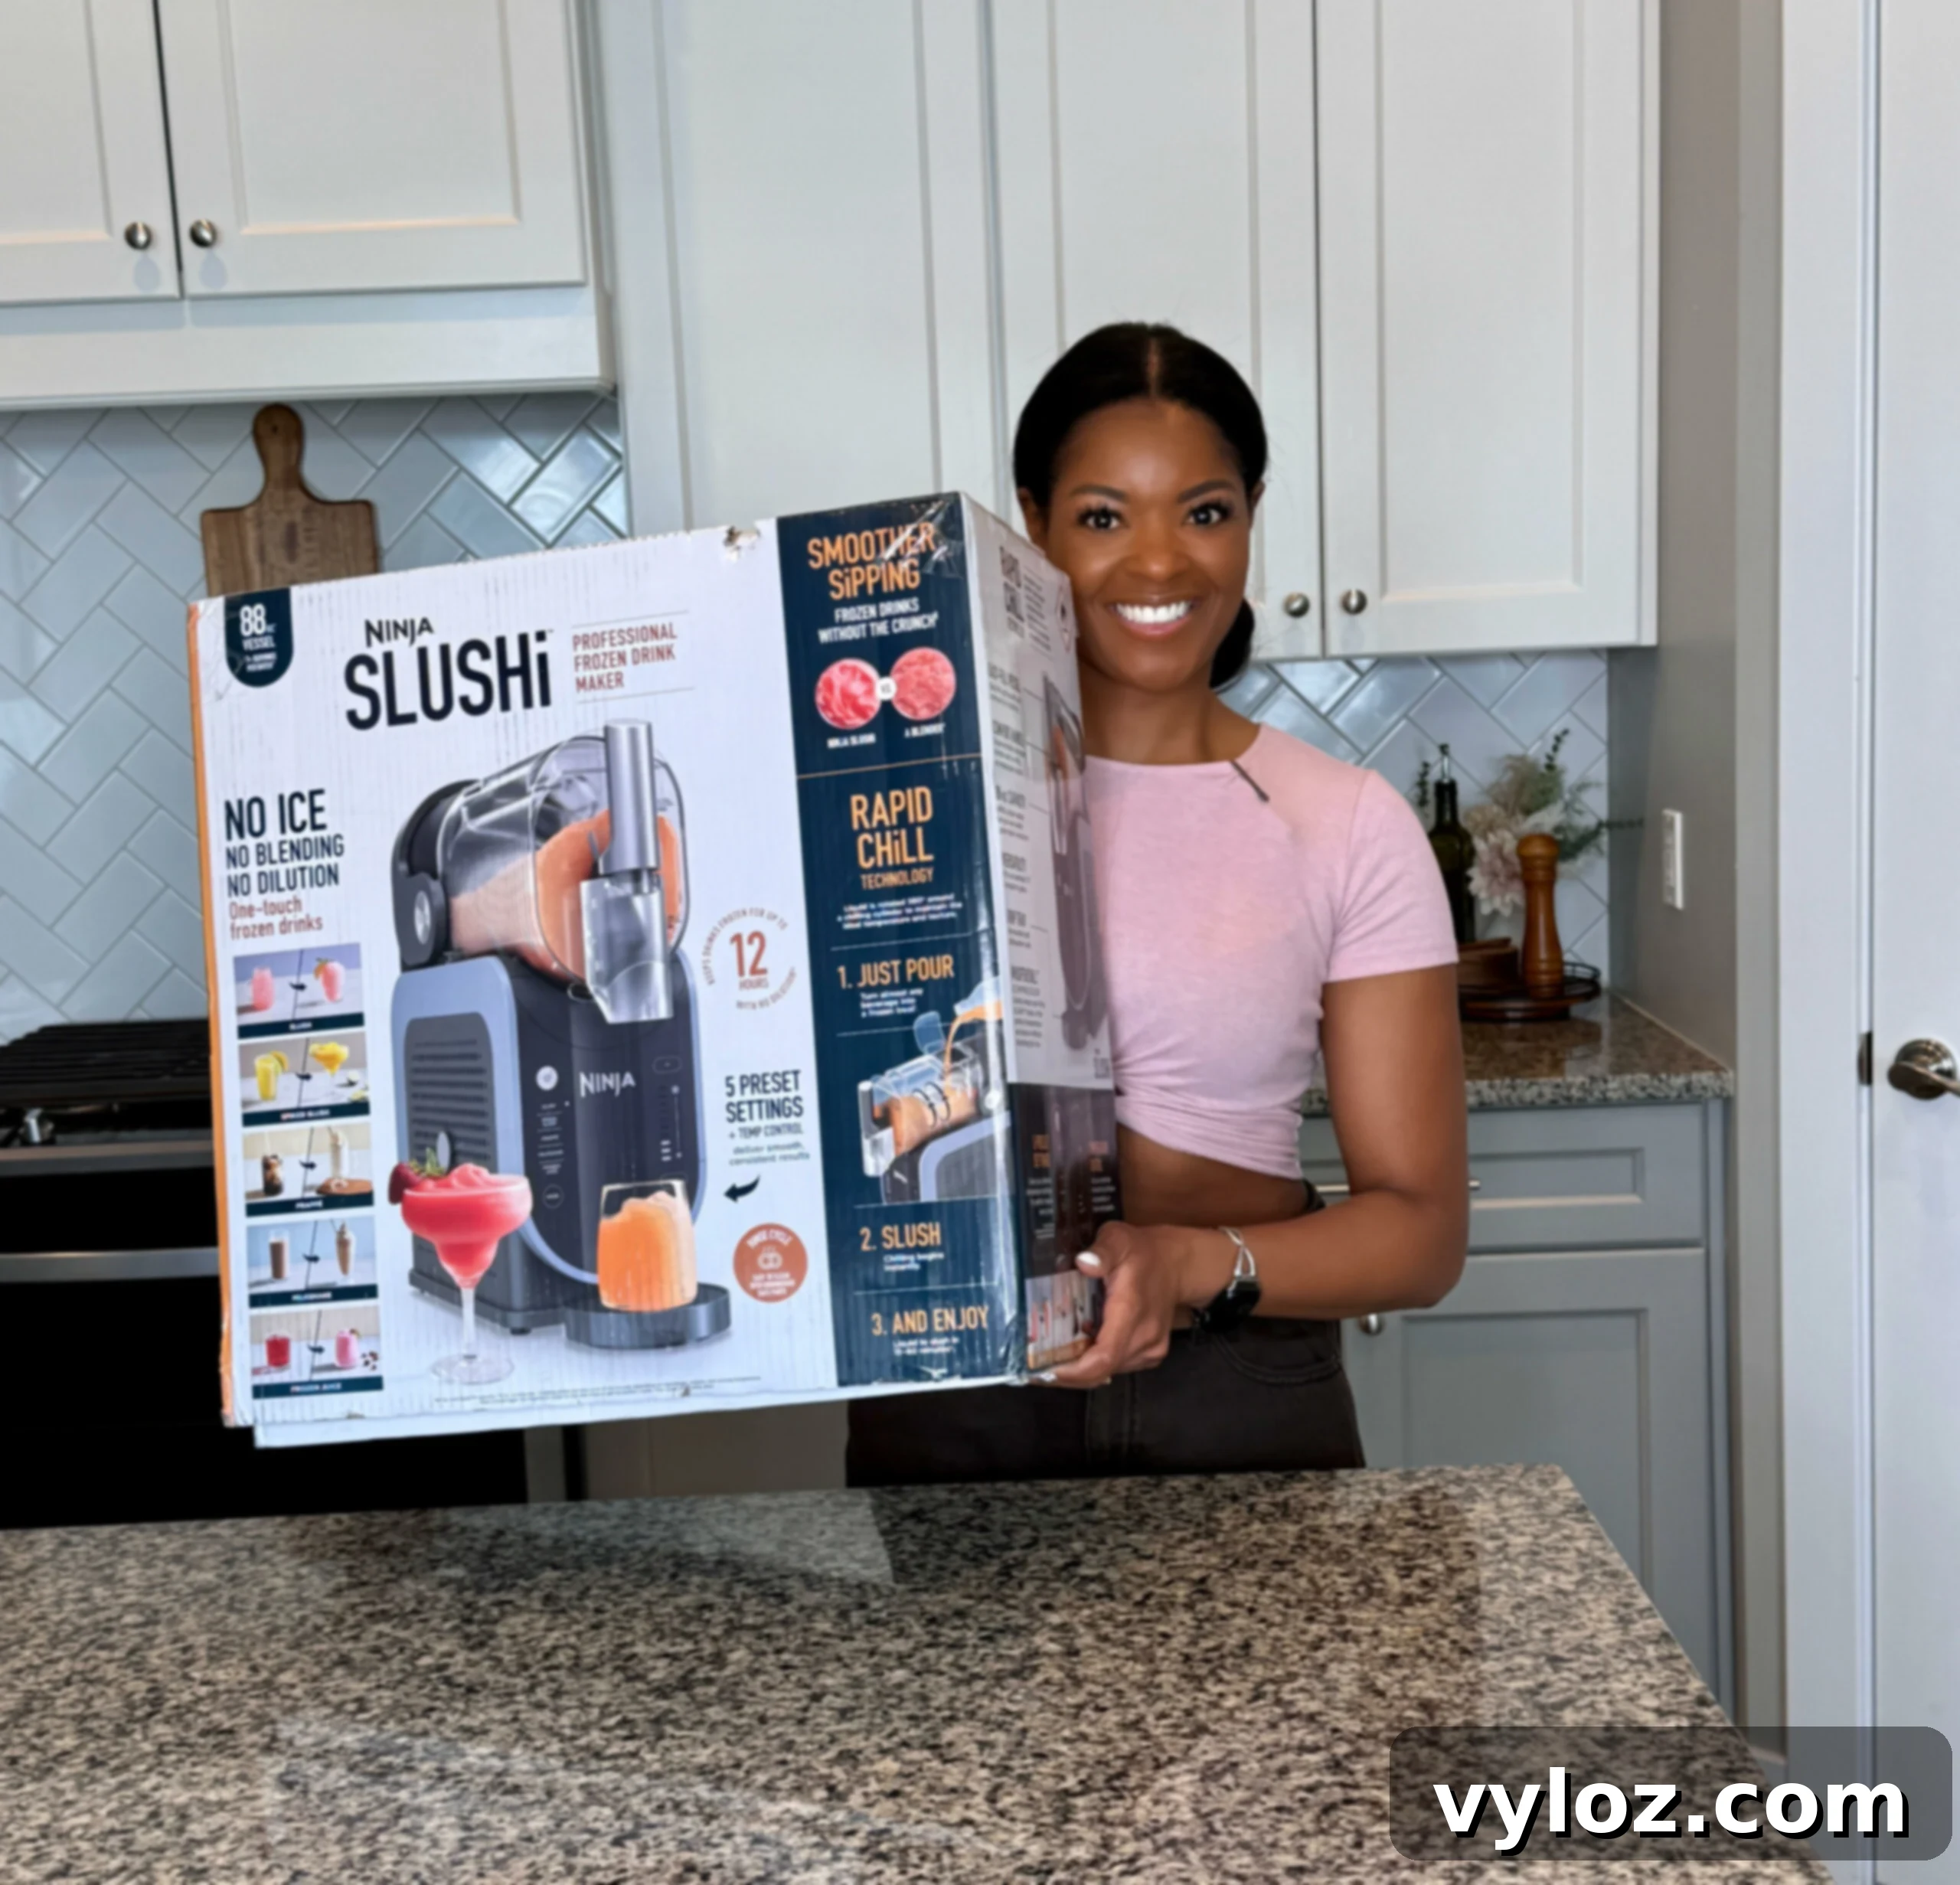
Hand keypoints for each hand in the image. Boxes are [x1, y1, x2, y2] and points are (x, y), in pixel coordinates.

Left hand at [1041, 1221, 1229, 1389]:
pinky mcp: (1150, 1355)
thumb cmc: (1143, 1252)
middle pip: (1100, 1371)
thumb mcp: (1119, 1239)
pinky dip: (1095, 1361)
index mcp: (1131, 1311)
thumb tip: (1083, 1263)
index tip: (1043, 1370)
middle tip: (1034, 1362)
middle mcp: (1143, 1338)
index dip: (1073, 1371)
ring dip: (1079, 1366)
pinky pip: (1116, 1367)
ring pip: (1107, 1372)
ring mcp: (1149, 1350)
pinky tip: (1079, 1344)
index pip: (1104, 1356)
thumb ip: (1102, 1251)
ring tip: (1051, 1351)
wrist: (1178, 1265)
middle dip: (1066, 1371)